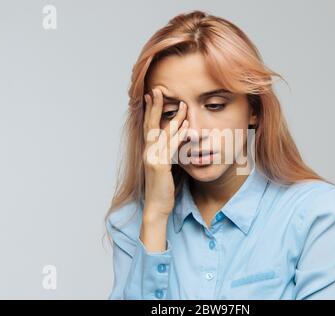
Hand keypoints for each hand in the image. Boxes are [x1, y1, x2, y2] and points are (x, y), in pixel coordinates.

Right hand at [142, 87, 188, 221]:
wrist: (157, 206)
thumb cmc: (162, 188)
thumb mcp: (163, 167)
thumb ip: (166, 153)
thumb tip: (174, 141)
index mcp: (148, 151)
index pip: (148, 126)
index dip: (149, 110)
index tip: (152, 95)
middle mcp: (148, 152)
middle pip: (151, 125)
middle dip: (154, 106)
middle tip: (158, 90)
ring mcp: (152, 159)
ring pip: (163, 134)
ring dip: (173, 118)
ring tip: (182, 104)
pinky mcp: (159, 167)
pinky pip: (170, 147)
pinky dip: (179, 135)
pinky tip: (186, 126)